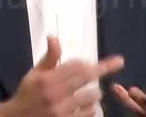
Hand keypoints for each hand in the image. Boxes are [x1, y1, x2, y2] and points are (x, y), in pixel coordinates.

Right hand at [0, 36, 124, 116]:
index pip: (76, 66)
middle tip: (118, 62)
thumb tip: (53, 37)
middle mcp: (55, 94)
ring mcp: (62, 111)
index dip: (91, 61)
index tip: (105, 58)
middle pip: (86, 77)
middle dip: (104, 68)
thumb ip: (49, 58)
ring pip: (91, 97)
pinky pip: (88, 114)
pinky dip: (91, 108)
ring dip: (95, 92)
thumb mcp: (34, 74)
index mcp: (47, 79)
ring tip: (92, 92)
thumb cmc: (27, 94)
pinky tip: (87, 105)